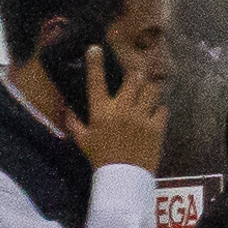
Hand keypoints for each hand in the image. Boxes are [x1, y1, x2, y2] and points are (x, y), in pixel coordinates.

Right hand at [71, 37, 169, 173]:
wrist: (122, 179)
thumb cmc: (100, 159)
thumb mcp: (82, 141)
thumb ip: (74, 123)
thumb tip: (66, 109)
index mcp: (102, 111)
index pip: (96, 81)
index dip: (95, 62)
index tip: (95, 48)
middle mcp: (122, 109)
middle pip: (134, 78)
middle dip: (135, 74)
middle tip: (135, 76)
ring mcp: (141, 117)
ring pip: (151, 90)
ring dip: (149, 90)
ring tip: (147, 94)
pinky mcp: (156, 127)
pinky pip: (162, 109)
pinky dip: (159, 110)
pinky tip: (155, 114)